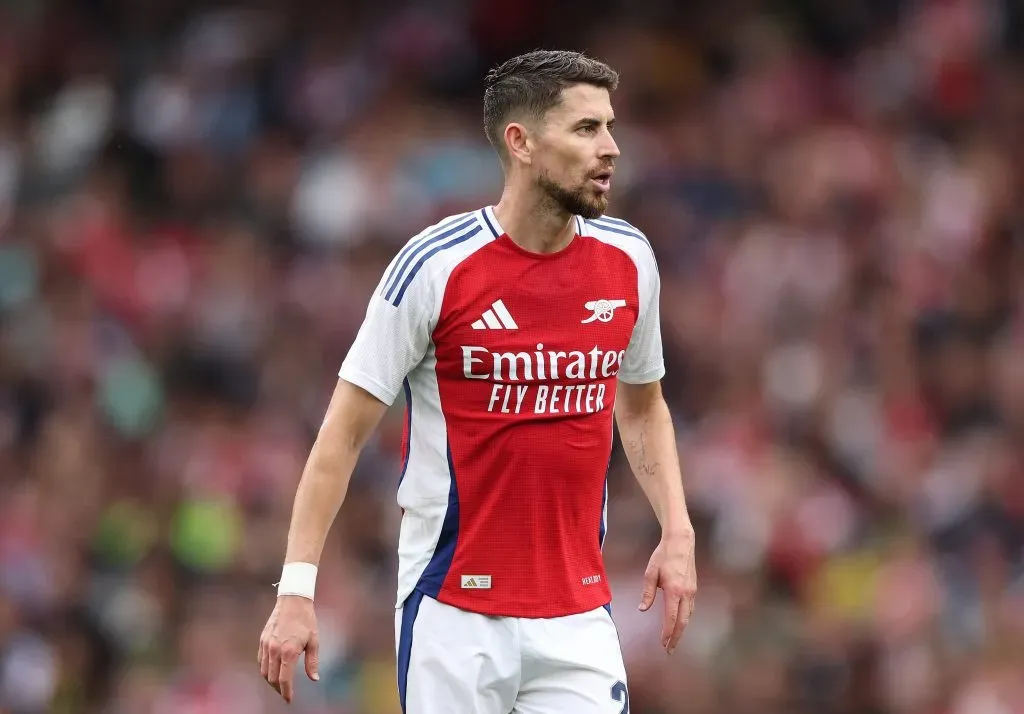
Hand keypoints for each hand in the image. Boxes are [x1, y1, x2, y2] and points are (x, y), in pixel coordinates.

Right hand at [258, 595, 319, 702]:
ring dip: (271, 681)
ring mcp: (266, 645)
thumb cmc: (306, 620)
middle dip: (278, 689)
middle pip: (272, 678)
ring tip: (279, 685)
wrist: (293, 600)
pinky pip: (261, 661)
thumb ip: (312, 662)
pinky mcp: (262, 640)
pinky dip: (265, 670)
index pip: (284, 680)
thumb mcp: (314, 641)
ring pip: (264, 671)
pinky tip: (273, 671)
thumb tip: (314, 679)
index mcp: (289, 651)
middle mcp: (274, 650)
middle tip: (286, 693)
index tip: (289, 700)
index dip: (286, 692)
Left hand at [638, 528, 696, 653]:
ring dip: (681, 629)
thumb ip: (647, 593)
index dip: (667, 633)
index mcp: (674, 590)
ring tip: (674, 640)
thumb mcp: (650, 573)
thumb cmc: (663, 556)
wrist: (681, 542)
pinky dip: (685, 618)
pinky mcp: (694, 588)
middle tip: (669, 650)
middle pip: (683, 621)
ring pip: (688, 616)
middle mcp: (686, 593)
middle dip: (676, 637)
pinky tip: (680, 622)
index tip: (663, 643)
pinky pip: (690, 608)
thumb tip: (643, 609)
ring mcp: (692, 591)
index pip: (671, 617)